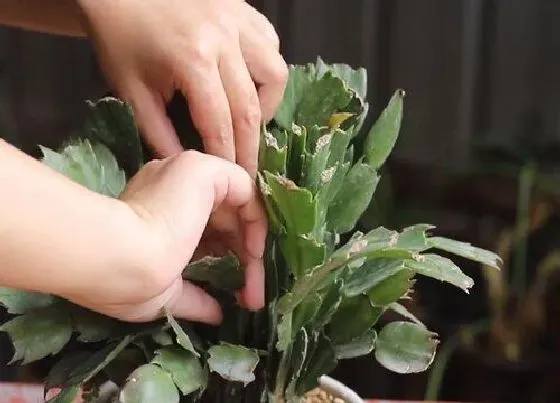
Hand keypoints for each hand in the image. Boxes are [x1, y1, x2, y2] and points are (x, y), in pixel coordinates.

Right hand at [61, 151, 266, 323]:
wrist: (117, 260)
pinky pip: (244, 189)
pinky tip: (254, 252)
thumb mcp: (165, 296)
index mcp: (157, 213)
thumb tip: (216, 314)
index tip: (238, 297)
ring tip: (255, 290)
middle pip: (224, 225)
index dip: (226, 265)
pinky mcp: (201, 169)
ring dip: (252, 252)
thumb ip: (195, 299)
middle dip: (243, 264)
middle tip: (252, 299)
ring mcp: (186, 175)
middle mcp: (171, 188)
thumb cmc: (128, 281)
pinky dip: (256, 220)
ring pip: (236, 211)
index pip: (204, 235)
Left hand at [78, 0, 288, 176]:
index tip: (233, 180)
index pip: (221, 123)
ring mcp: (238, 22)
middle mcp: (225, 40)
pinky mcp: (244, 10)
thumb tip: (189, 166)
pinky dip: (266, 69)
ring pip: (275, 73)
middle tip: (248, 169)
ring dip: (267, 106)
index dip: (228, 157)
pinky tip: (249, 82)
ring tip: (250, 121)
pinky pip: (271, 45)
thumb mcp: (132, 92)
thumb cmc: (120, 39)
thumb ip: (159, 134)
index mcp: (193, 61)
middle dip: (250, 147)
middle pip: (251, 107)